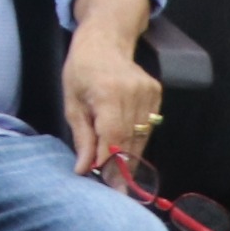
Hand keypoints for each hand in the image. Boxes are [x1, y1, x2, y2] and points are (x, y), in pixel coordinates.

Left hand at [61, 0, 161, 178]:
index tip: (109, 186)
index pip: (114, 137)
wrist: (105, 40)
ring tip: (119, 175)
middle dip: (122, 167)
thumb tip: (84, 169)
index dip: (112, 163)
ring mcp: (149, 93)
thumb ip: (82, 137)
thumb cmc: (81, 70)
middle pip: (131, 140)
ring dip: (131, 157)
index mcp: (108, 93)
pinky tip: (127, 148)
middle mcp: (134, 93)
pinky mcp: (157, 94)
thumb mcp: (72, 103)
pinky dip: (137, 140)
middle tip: (115, 190)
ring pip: (142, 137)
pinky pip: (148, 127)